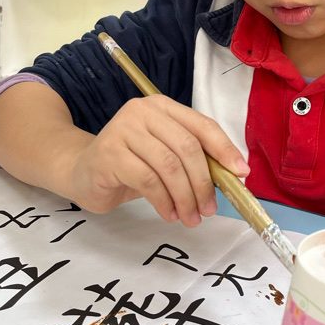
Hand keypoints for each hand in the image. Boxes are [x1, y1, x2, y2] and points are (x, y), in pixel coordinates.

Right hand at [64, 95, 249, 226]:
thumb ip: (194, 159)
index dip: (224, 149)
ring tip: (190, 217)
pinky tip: (169, 213)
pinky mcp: (109, 153)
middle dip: (203, 182)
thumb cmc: (131, 165)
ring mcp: (123, 129)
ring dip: (185, 197)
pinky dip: (164, 201)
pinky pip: (148, 180)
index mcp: (163, 107)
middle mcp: (143, 112)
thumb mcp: (166, 156)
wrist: (83, 172)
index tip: (241, 173)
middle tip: (208, 209)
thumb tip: (233, 174)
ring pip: (169, 166)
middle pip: (187, 147)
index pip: (202, 125)